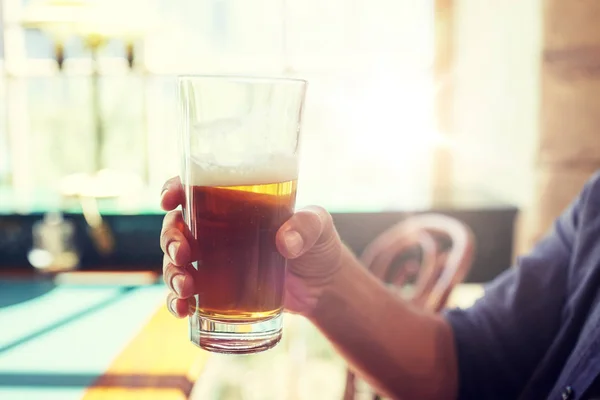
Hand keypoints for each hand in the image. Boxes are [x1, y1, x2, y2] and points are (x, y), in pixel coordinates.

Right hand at [160, 176, 343, 317]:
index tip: (169, 200)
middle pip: (178, 227)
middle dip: (171, 239)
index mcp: (236, 204)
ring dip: (172, 274)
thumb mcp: (319, 227)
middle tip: (183, 254)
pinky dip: (178, 301)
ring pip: (177, 262)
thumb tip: (286, 242)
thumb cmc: (319, 245)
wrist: (324, 287)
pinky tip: (183, 310)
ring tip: (186, 288)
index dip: (175, 189)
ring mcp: (216, 261)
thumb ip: (306, 226)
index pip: (196, 189)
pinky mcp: (219, 290)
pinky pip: (187, 294)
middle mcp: (219, 230)